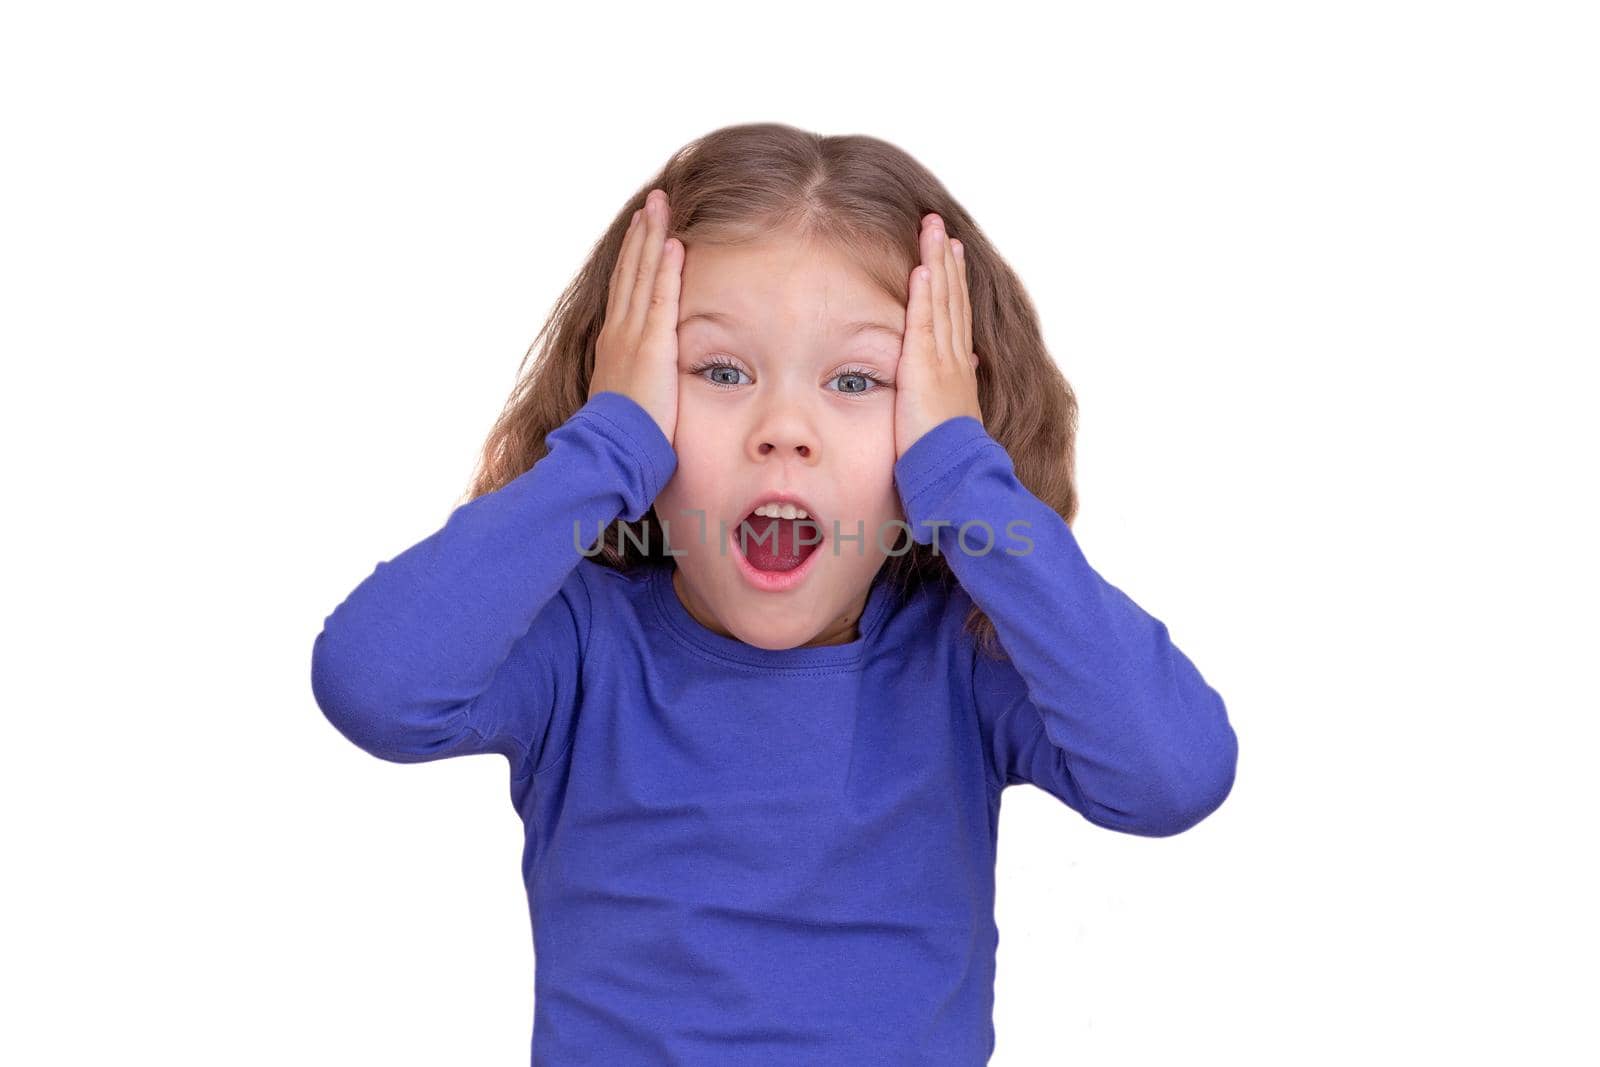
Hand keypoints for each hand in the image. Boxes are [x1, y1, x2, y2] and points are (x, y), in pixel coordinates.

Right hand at [590, 188, 683, 444]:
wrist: (610, 448)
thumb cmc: (621, 433)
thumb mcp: (625, 396)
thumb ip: (636, 378)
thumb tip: (644, 378)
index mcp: (612, 341)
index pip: (624, 288)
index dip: (633, 255)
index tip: (642, 228)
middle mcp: (618, 330)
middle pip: (630, 270)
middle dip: (641, 233)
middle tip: (652, 201)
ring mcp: (632, 335)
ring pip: (642, 275)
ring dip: (652, 238)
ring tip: (660, 206)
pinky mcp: (651, 346)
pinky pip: (659, 298)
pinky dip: (665, 269)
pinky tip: (673, 244)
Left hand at [894, 212, 982, 460]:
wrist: (956, 473)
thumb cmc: (950, 454)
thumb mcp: (957, 413)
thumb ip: (959, 384)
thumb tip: (969, 365)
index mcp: (960, 368)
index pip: (957, 314)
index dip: (954, 280)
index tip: (951, 252)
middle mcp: (956, 358)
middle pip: (953, 297)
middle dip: (946, 259)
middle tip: (940, 226)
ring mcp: (943, 360)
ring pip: (942, 300)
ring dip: (937, 262)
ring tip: (932, 229)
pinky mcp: (926, 367)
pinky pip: (926, 321)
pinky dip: (926, 292)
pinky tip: (923, 266)